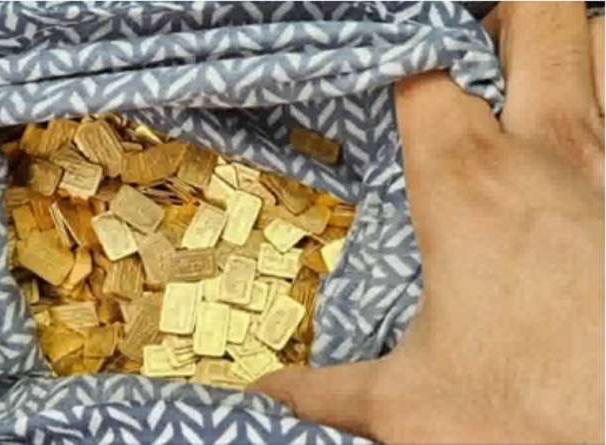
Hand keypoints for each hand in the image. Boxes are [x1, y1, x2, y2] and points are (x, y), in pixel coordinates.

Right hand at [251, 3, 603, 442]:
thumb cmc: (530, 418)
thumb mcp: (411, 407)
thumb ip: (329, 390)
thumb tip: (269, 392)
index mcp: (468, 185)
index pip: (424, 70)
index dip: (399, 56)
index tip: (381, 70)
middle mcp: (553, 152)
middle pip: (540, 16)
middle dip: (503, 18)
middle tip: (473, 46)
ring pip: (604, 47)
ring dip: (570, 49)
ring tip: (533, 81)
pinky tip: (582, 148)